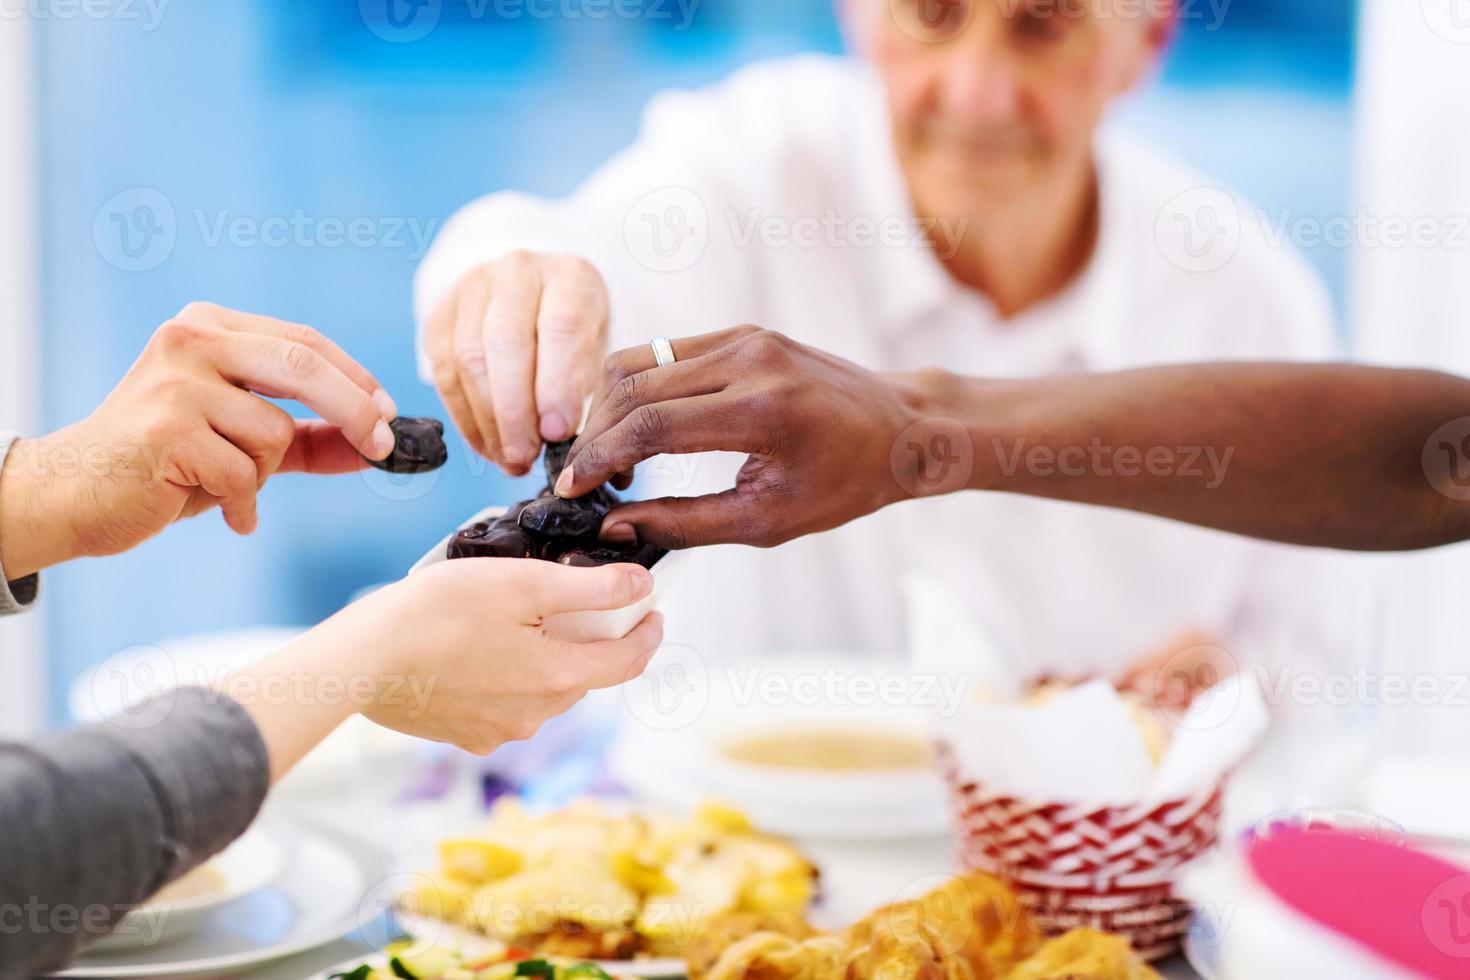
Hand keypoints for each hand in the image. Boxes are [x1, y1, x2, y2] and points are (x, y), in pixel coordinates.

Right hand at [0, 302, 398, 578]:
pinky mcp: (167, 428)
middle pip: (303, 367)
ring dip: (264, 475)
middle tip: (381, 447)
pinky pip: (244, 474)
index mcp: (211, 328)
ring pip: (274, 433)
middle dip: (354, 411)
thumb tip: (377, 446)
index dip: (355, 379)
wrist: (75, 492)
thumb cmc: (164, 464)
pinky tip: (218, 510)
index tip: (389, 413)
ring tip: (223, 485)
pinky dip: (242, 503)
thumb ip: (308, 438)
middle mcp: (192, 340)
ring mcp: (176, 381)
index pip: (304, 343)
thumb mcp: (243, 442)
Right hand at [230, 558, 662, 776]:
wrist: (360, 662)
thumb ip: (591, 587)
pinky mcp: (465, 735)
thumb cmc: (437, 613)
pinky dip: (505, 676)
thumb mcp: (523, 583)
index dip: (648, 631)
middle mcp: (538, 715)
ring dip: (543, 657)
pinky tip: (477, 649)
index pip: (630, 660)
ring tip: (514, 619)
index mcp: (560, 678)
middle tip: (571, 598)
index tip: (653, 610)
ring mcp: (499, 731)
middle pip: (585, 672)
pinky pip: (504, 703)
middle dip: (589, 638)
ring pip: (544, 689)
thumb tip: (642, 585)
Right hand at [423, 251, 608, 473]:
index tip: (558, 433)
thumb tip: (560, 438)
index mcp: (570, 277)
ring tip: (508, 458)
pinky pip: (442, 370)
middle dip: (514, 410)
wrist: (539, 296)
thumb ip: (583, 387)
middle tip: (524, 457)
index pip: (560, 326)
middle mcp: (518, 272)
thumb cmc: (577, 333)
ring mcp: (473, 288)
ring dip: (486, 419)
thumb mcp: (598, 351)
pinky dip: (463, 416)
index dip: (556, 384)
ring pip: (467, 357)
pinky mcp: (440, 313)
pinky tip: (486, 445)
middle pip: (505, 341)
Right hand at [555, 326, 935, 548]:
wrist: (901, 428)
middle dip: (594, 434)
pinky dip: (637, 387)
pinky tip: (635, 427)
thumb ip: (685, 524)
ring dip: (608, 407)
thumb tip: (616, 527)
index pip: (651, 425)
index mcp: (761, 411)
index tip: (574, 489)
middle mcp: (749, 361)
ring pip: (640, 360)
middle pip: (633, 386)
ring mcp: (745, 339)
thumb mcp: (768, 520)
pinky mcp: (742, 332)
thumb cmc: (845, 483)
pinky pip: (666, 352)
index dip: (601, 459)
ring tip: (606, 456)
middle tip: (581, 476)